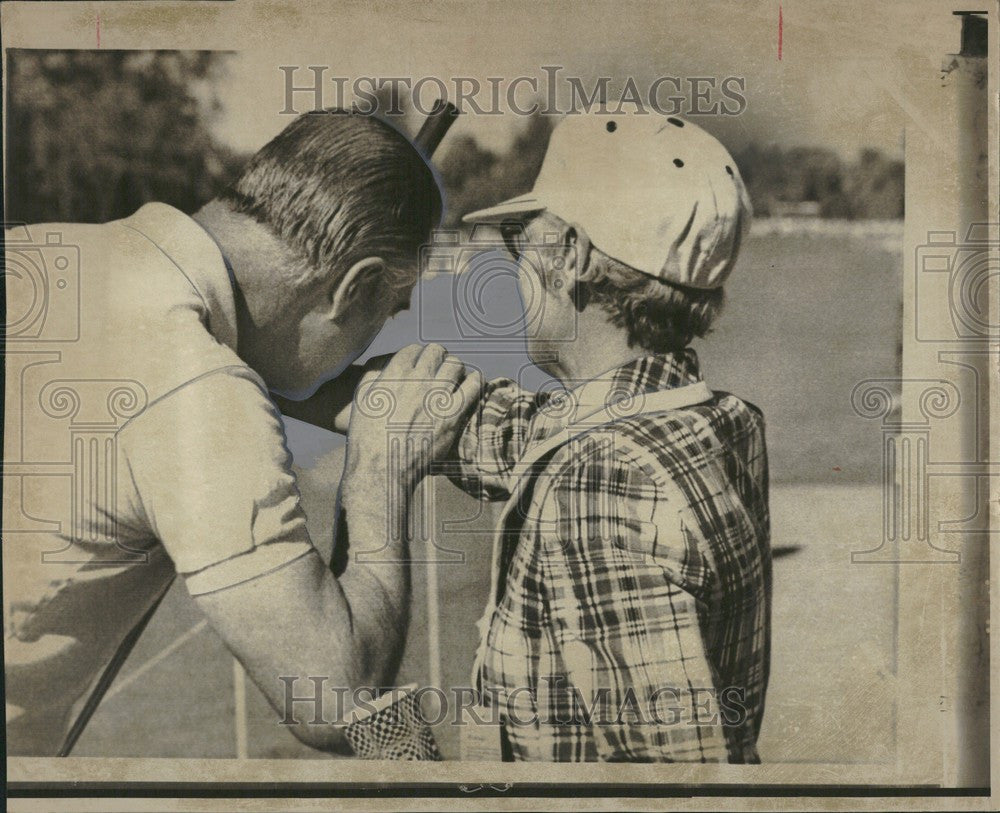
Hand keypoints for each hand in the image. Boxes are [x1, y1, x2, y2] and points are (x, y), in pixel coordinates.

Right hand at [340, 344, 481, 512]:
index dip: (419, 354)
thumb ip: (375, 378)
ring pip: (455, 365)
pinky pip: (472, 387)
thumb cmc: (368, 438)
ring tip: (455, 375)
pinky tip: (472, 383)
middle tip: (440, 367)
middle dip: (439, 357)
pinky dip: (474, 381)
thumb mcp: (363, 401)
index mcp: (394, 373)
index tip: (421, 363)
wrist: (382, 466)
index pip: (414, 349)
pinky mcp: (452, 414)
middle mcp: (417, 380)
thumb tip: (387, 367)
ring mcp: (436, 396)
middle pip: (436, 352)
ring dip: (455, 368)